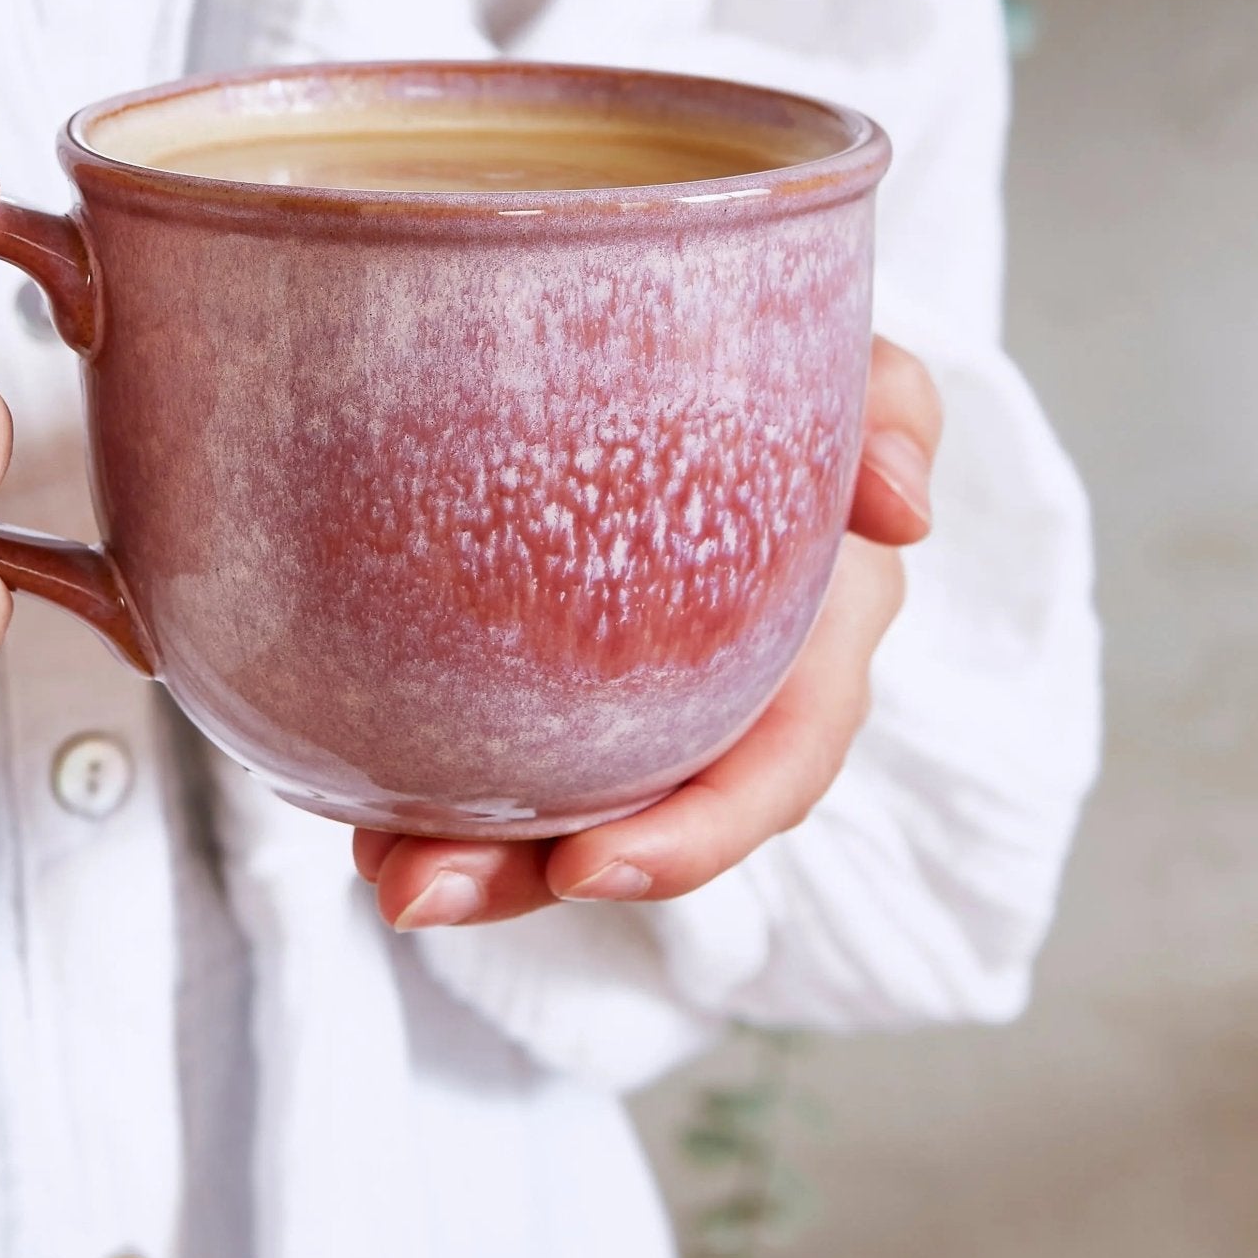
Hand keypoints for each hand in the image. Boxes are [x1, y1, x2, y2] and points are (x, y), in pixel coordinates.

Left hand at [354, 336, 941, 927]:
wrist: (707, 368)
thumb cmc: (797, 380)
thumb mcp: (860, 377)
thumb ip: (893, 412)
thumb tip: (906, 512)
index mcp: (814, 652)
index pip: (774, 773)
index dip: (694, 837)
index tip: (587, 867)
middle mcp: (728, 702)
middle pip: (639, 825)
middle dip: (531, 876)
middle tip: (416, 889)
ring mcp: (641, 705)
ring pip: (559, 813)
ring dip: (470, 858)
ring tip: (373, 871)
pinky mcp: (562, 682)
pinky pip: (507, 753)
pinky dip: (434, 785)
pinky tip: (351, 801)